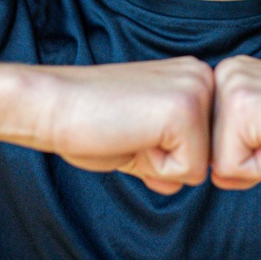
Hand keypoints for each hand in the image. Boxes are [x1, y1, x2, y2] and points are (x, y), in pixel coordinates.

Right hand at [32, 58, 213, 194]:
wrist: (51, 106)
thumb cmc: (88, 122)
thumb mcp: (142, 139)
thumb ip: (169, 155)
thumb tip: (183, 181)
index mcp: (194, 79)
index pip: (206, 146)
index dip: (164, 154)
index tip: (132, 126)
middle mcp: (203, 77)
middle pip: (209, 158)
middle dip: (166, 160)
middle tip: (129, 130)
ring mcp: (196, 92)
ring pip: (202, 167)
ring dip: (160, 164)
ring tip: (129, 131)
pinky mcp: (185, 111)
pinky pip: (189, 172)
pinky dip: (154, 168)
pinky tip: (130, 135)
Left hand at [210, 55, 260, 188]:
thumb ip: (235, 156)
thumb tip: (209, 175)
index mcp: (232, 78)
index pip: (210, 140)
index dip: (247, 155)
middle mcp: (225, 74)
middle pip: (207, 150)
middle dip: (246, 160)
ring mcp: (231, 86)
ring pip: (214, 161)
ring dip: (253, 164)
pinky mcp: (241, 106)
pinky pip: (228, 167)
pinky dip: (259, 169)